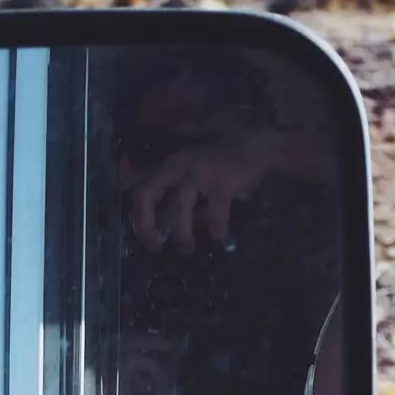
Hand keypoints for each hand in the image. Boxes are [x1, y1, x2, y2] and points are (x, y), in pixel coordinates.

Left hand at [124, 130, 275, 253]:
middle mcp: (179, 163)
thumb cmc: (223, 162)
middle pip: (147, 192)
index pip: (140, 188)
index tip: (143, 237)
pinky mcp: (224, 181)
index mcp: (170, 164)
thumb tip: (166, 227)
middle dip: (146, 224)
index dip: (137, 216)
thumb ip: (177, 191)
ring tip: (187, 249)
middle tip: (154, 247)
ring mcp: (201, 170)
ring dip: (181, 232)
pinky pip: (216, 212)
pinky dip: (217, 228)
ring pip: (180, 203)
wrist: (257, 145)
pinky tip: (219, 237)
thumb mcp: (192, 170)